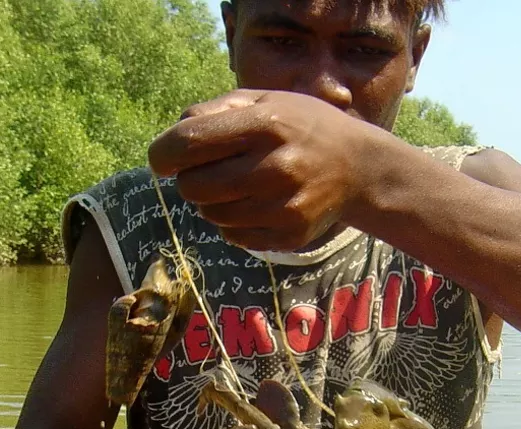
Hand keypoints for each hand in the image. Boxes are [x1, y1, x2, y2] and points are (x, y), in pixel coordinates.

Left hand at [148, 89, 374, 251]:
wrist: (359, 167)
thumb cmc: (300, 126)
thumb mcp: (263, 101)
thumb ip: (213, 111)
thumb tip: (169, 142)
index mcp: (266, 124)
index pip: (188, 143)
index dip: (162, 154)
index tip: (161, 161)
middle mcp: (276, 166)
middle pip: (193, 187)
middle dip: (188, 180)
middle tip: (205, 172)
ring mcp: (284, 205)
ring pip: (211, 215)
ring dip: (212, 202)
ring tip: (235, 186)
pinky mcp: (289, 234)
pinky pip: (233, 235)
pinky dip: (232, 222)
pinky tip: (252, 205)